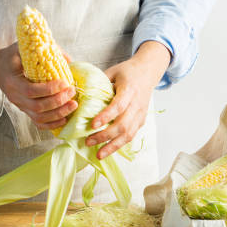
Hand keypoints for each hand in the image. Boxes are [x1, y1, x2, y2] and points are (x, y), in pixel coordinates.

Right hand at [0, 43, 76, 129]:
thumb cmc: (11, 57)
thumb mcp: (23, 48)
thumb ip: (44, 51)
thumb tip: (69, 60)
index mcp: (12, 82)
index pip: (32, 90)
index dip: (50, 89)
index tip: (65, 82)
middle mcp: (15, 97)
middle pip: (38, 106)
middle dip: (58, 101)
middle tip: (72, 91)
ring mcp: (20, 106)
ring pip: (40, 117)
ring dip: (59, 113)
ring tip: (73, 105)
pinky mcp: (25, 110)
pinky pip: (38, 123)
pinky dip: (52, 124)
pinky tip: (64, 118)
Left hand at [85, 41, 170, 158]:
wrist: (147, 72)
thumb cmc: (127, 72)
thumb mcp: (112, 72)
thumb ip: (98, 83)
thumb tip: (78, 93)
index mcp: (129, 90)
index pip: (119, 106)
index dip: (106, 116)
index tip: (92, 125)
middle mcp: (137, 104)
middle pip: (123, 124)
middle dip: (105, 136)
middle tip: (88, 141)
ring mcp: (140, 114)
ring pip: (129, 134)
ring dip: (113, 146)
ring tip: (99, 154)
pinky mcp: (141, 121)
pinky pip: (131, 136)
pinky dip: (119, 145)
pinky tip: (107, 150)